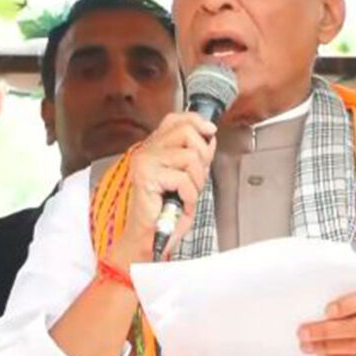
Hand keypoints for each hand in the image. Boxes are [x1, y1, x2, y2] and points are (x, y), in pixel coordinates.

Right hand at [107, 113, 216, 264]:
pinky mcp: (146, 175)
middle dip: (202, 156)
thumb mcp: (188, 178)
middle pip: (187, 131)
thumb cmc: (166, 211)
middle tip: (195, 178)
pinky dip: (189, 195)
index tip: (209, 132)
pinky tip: (181, 202)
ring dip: (196, 181)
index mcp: (155, 147)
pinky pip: (183, 178)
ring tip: (186, 194)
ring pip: (190, 155)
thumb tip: (209, 137)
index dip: (197, 122)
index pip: (176, 119)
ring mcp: (145, 161)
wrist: (150, 237)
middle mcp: (147, 150)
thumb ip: (196, 156)